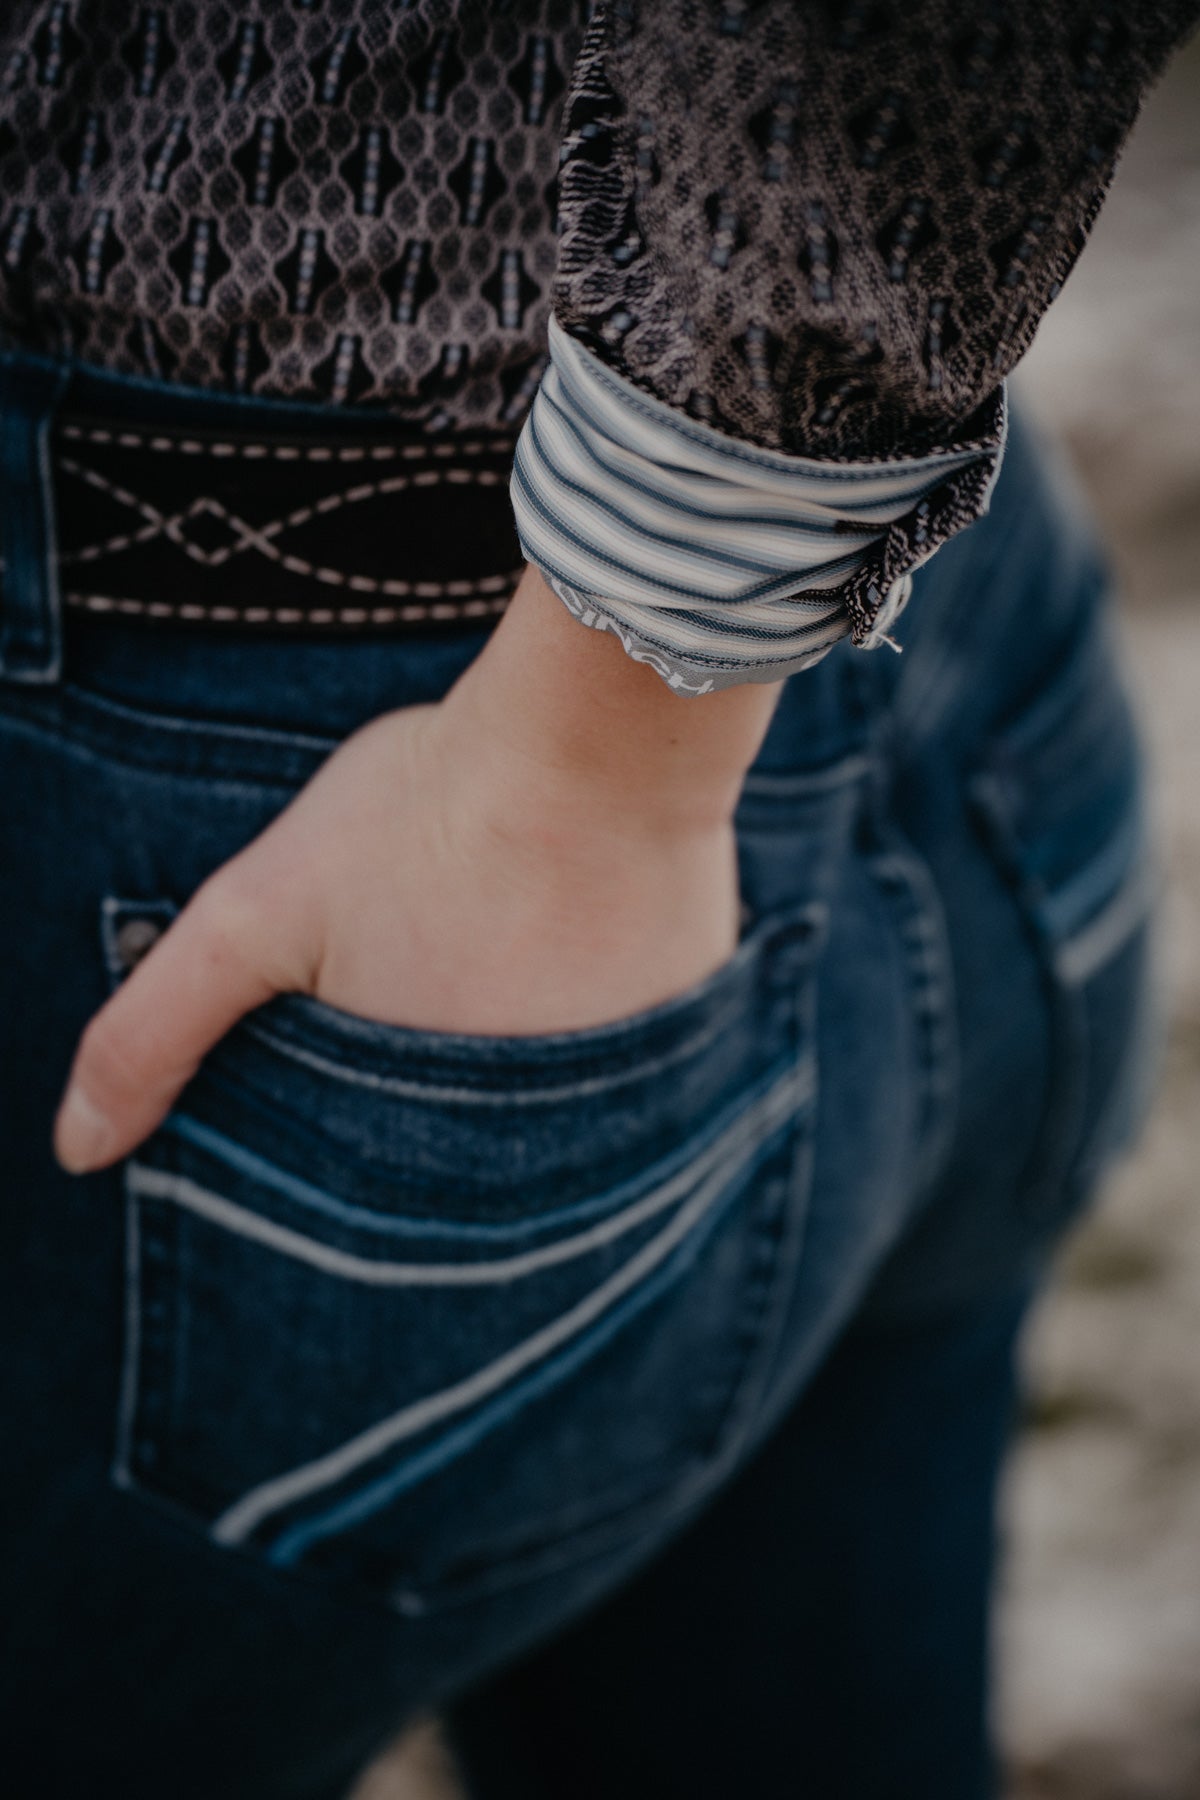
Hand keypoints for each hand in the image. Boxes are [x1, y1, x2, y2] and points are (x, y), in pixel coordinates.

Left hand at [54, 568, 779, 1174]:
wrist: (599, 732)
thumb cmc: (424, 814)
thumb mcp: (256, 912)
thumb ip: (156, 1027)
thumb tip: (75, 1148)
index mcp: (431, 1128)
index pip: (377, 1177)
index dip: (357, 1099)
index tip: (362, 1014)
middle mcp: (541, 1136)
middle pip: (470, 1140)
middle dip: (439, 1070)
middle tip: (438, 955)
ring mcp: (630, 1080)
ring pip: (551, 1090)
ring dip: (520, 1037)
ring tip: (498, 938)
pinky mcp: (690, 1020)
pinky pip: (629, 1043)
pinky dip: (594, 1004)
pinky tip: (570, 928)